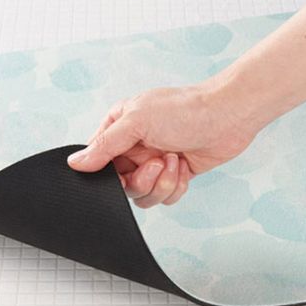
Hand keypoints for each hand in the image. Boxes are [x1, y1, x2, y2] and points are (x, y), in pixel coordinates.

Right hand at [67, 83, 257, 207]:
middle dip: (143, 179)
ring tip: (175, 161)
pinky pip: (165, 197)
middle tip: (157, 163)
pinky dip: (176, 185)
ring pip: (144, 195)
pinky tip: (184, 166)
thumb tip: (75, 163)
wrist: (229, 115)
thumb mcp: (137, 121)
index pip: (98, 162)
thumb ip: (105, 145)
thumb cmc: (185, 109)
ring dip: (162, 183)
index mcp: (119, 129)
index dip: (108, 174)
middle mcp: (134, 148)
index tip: (122, 174)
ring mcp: (154, 163)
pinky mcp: (174, 175)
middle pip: (122, 185)